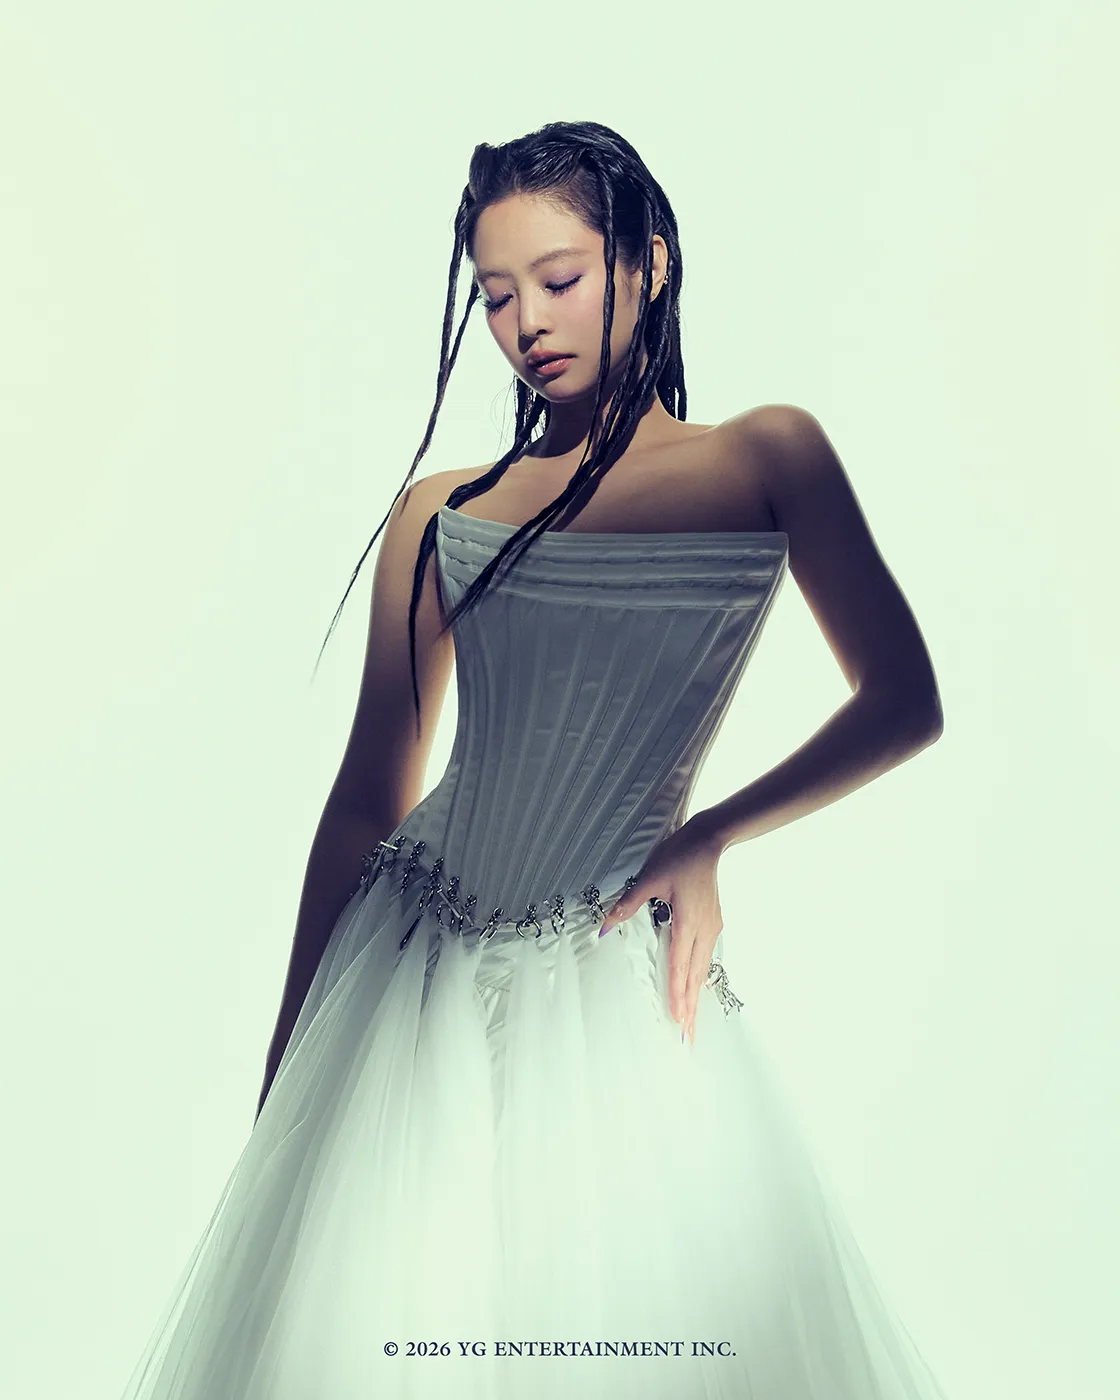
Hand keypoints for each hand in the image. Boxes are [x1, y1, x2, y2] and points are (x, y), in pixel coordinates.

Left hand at [598, 816, 726, 1043]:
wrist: (709, 841)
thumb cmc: (679, 857)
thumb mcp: (649, 878)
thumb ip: (627, 905)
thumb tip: (604, 927)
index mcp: (687, 924)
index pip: (680, 968)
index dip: (678, 995)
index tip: (677, 1020)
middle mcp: (703, 931)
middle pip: (695, 978)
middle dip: (690, 1009)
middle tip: (687, 1038)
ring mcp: (711, 927)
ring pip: (702, 970)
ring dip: (696, 996)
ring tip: (691, 1022)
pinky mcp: (712, 922)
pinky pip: (705, 957)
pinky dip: (699, 977)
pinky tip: (696, 988)